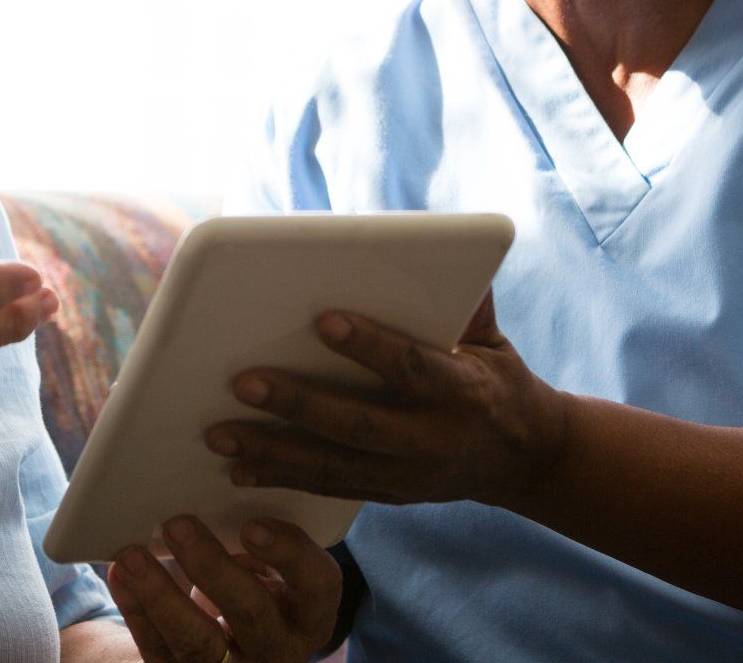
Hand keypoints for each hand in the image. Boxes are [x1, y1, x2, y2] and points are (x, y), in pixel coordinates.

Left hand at [108, 517, 338, 662]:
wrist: (233, 649)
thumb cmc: (257, 589)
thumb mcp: (274, 571)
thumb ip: (260, 541)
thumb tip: (214, 493)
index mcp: (310, 612)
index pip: (317, 585)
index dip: (289, 554)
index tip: (252, 525)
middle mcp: (277, 646)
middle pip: (250, 610)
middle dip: (211, 566)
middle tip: (178, 524)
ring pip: (196, 641)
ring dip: (161, 594)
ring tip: (132, 554)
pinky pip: (158, 649)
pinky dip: (136, 610)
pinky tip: (121, 574)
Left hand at [206, 291, 565, 507]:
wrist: (525, 458)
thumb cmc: (497, 380)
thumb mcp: (493, 339)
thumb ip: (467, 302)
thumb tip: (446, 246)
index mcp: (462, 392)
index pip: (410, 366)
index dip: (368, 345)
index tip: (321, 319)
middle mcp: (433, 439)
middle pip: (357, 423)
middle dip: (297, 404)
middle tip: (241, 381)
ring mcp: (408, 476)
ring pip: (332, 464)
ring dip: (271, 450)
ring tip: (218, 433)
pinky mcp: (387, 495)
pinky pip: (328, 488)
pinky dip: (281, 478)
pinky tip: (237, 468)